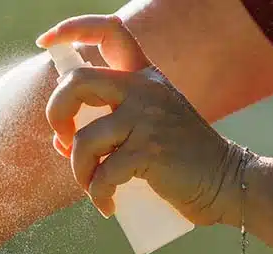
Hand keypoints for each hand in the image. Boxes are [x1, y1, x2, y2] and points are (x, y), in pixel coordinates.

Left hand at [37, 14, 253, 225]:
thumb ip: (110, 121)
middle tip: (63, 139)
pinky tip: (107, 206)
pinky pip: (103, 174)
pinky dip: (98, 195)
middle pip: (77, 81)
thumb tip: (60, 138)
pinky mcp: (150, 150)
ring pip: (84, 139)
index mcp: (144, 76)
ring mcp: (148, 118)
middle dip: (56, 112)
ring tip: (93, 188)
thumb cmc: (181, 159)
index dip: (71, 29)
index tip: (45, 42)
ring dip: (79, 171)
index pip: (110, 31)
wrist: (226, 181)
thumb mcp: (148, 124)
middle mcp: (145, 88)